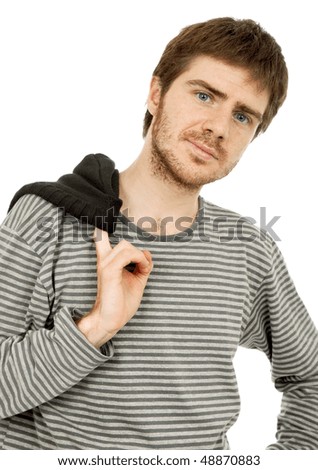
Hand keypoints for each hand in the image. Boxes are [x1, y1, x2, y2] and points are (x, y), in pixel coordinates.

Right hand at [76, 228, 152, 347]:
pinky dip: (139, 259)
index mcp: (108, 262)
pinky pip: (127, 254)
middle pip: (124, 243)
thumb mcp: (136, 280)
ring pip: (126, 246)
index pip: (100, 238)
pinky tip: (142, 270)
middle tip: (144, 268)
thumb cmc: (121, 302)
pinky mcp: (110, 272)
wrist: (111, 320)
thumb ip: (142, 265)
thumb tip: (147, 253)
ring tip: (143, 270)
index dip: (103, 228)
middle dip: (139, 253)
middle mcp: (105, 261)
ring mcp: (106, 265)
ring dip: (140, 256)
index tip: (106, 221)